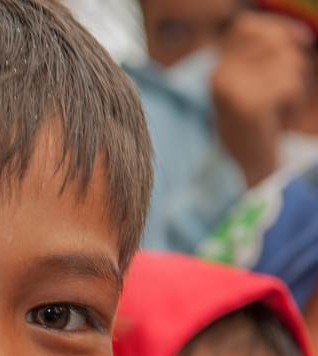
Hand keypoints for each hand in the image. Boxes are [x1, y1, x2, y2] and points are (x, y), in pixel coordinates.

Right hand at [212, 13, 313, 186]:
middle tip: (286, 90)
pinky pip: (290, 85)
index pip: (247, 26)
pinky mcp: (250, 105)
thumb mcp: (252, 86)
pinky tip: (283, 119)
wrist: (245, 170)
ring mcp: (232, 90)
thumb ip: (265, 56)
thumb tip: (299, 35)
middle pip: (273, 41)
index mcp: (216, 69)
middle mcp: (218, 76)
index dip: (275, 30)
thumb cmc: (255, 127)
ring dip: (296, 86)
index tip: (295, 45)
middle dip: (292, 62)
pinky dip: (296, 102)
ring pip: (287, 63)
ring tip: (282, 108)